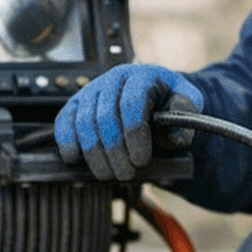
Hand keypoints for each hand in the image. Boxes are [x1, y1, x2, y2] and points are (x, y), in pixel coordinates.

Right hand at [54, 64, 203, 181]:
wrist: (154, 93)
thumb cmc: (170, 100)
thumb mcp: (187, 103)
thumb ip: (185, 116)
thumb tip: (174, 136)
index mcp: (142, 76)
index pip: (133, 104)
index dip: (135, 135)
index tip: (141, 160)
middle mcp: (113, 79)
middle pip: (105, 116)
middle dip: (114, 151)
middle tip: (125, 174)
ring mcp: (92, 90)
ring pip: (84, 121)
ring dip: (94, 153)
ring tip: (108, 175)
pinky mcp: (77, 103)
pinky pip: (64, 120)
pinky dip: (66, 141)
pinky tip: (74, 159)